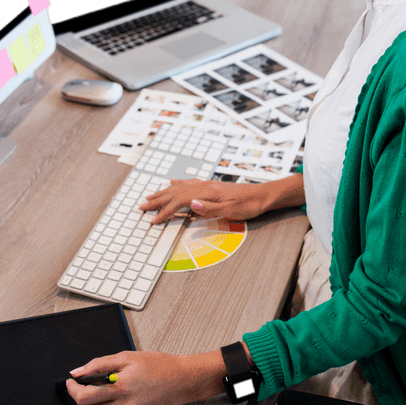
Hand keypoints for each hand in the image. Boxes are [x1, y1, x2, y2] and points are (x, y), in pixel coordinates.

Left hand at [64, 349, 225, 404]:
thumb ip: (99, 364)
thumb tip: (78, 372)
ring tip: (110, 385)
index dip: (73, 390)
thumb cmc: (159, 366)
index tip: (71, 382)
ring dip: (97, 401)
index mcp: (121, 388)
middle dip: (80, 397)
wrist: (182, 381)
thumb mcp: (127, 357)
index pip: (85, 397)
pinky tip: (124, 394)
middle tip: (84, 384)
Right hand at [139, 179, 273, 224]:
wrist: (264, 195)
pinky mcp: (211, 186)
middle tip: (141, 206)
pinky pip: (188, 183)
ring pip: (179, 187)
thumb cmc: (250, 204)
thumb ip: (210, 208)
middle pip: (174, 193)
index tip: (152, 220)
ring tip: (150, 196)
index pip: (179, 202)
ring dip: (163, 192)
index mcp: (207, 192)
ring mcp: (207, 185)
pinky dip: (176, 185)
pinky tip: (172, 184)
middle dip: (157, 200)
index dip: (164, 212)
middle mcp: (204, 186)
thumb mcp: (232, 210)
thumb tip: (190, 204)